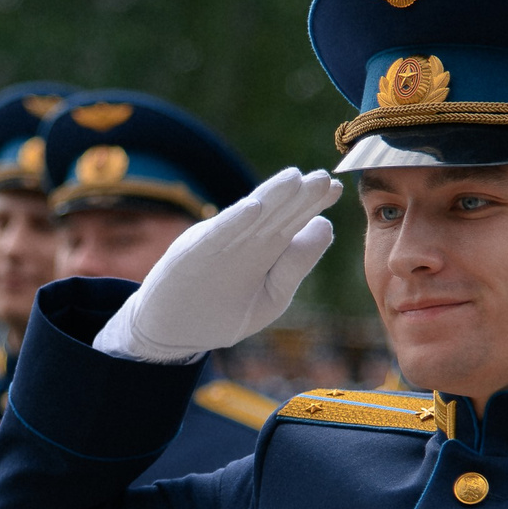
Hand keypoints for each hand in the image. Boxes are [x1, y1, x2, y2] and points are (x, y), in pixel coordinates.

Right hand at [93, 168, 339, 362]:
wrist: (171, 330)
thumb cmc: (224, 312)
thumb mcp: (272, 296)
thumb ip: (296, 265)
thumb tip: (325, 226)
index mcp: (263, 250)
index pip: (291, 221)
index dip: (312, 204)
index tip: (336, 189)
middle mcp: (242, 243)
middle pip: (276, 215)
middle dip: (299, 197)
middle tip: (325, 177)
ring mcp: (217, 247)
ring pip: (250, 220)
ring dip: (271, 198)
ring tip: (295, 178)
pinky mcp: (192, 256)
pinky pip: (217, 238)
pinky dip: (234, 223)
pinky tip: (253, 208)